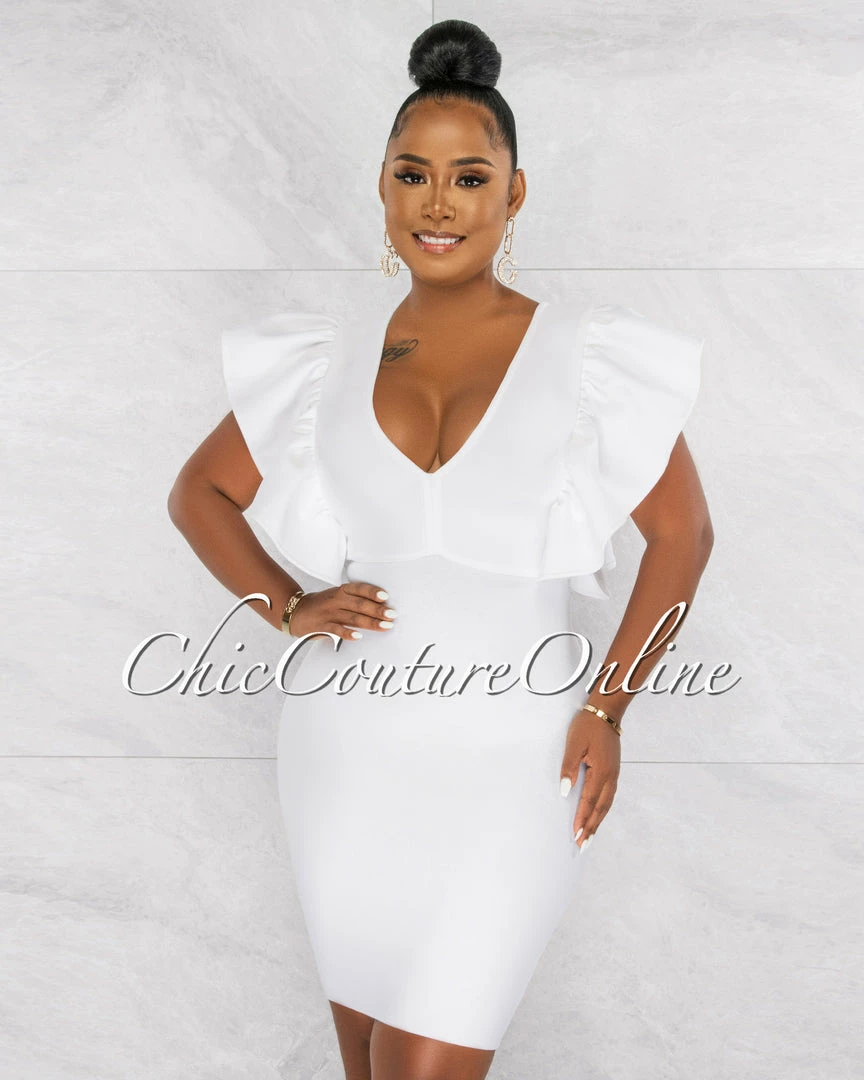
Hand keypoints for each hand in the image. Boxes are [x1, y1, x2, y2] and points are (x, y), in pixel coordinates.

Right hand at [287, 582, 395, 640]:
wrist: (295, 612)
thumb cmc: (323, 605)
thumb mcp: (337, 596)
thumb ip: (356, 600)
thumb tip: (382, 608)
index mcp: (340, 591)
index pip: (358, 588)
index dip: (372, 592)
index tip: (386, 597)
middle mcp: (336, 600)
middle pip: (359, 604)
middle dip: (377, 610)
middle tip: (392, 615)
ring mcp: (329, 614)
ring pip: (352, 618)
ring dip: (371, 622)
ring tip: (386, 626)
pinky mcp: (322, 627)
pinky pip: (336, 630)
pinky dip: (348, 633)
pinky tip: (359, 637)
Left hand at [560, 708, 620, 850]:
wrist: (606, 713)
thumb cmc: (587, 727)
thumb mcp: (573, 744)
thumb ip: (568, 768)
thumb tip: (565, 791)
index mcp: (601, 772)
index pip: (589, 802)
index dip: (582, 820)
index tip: (576, 835)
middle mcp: (610, 778)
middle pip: (600, 809)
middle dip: (591, 827)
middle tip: (583, 845)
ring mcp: (614, 775)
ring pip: (606, 805)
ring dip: (598, 821)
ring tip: (589, 836)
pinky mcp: (614, 772)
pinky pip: (609, 797)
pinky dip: (603, 810)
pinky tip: (598, 815)